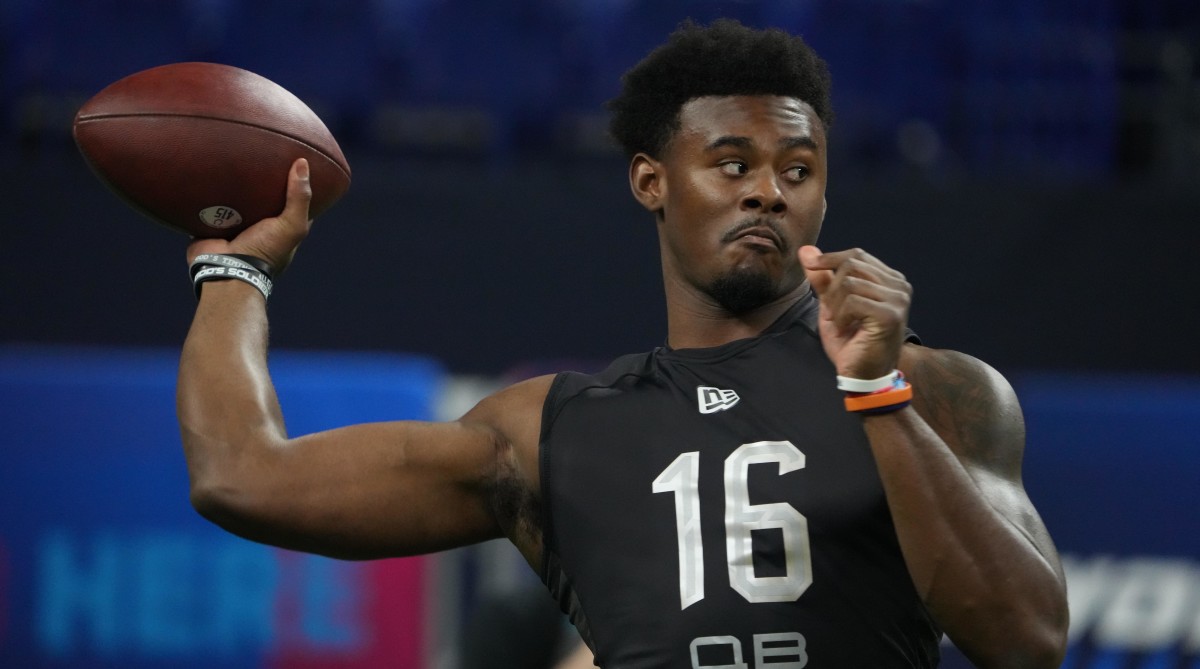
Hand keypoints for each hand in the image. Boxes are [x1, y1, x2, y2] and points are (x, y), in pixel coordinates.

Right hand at [186, 158, 313, 273]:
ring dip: (236, 186)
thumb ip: (299, 198)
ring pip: (237, 201)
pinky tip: (212, 171)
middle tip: (261, 155)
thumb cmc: (264, 250)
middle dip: (262, 183)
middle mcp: (260, 229)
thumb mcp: (291, 225)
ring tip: (236, 157)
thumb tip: (302, 162)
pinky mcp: (213, 224)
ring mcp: (236, 227)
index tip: (294, 163)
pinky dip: (212, 192)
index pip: (293, 205)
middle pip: (264, 200)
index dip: (296, 187)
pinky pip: (212, 204)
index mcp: (281, 231)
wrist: (225, 267)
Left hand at [798, 245, 911, 379]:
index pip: (857, 255)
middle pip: (852, 263)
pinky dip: (840, 316)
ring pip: (849, 282)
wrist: (863, 376)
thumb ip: (822, 278)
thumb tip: (805, 250)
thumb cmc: (850, 342)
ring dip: (834, 305)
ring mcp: (898, 299)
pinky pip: (852, 301)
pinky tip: (844, 329)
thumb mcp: (831, 305)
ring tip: (838, 322)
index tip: (810, 265)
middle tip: (830, 311)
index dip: (830, 258)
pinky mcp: (890, 315)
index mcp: (890, 280)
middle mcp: (899, 286)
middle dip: (831, 287)